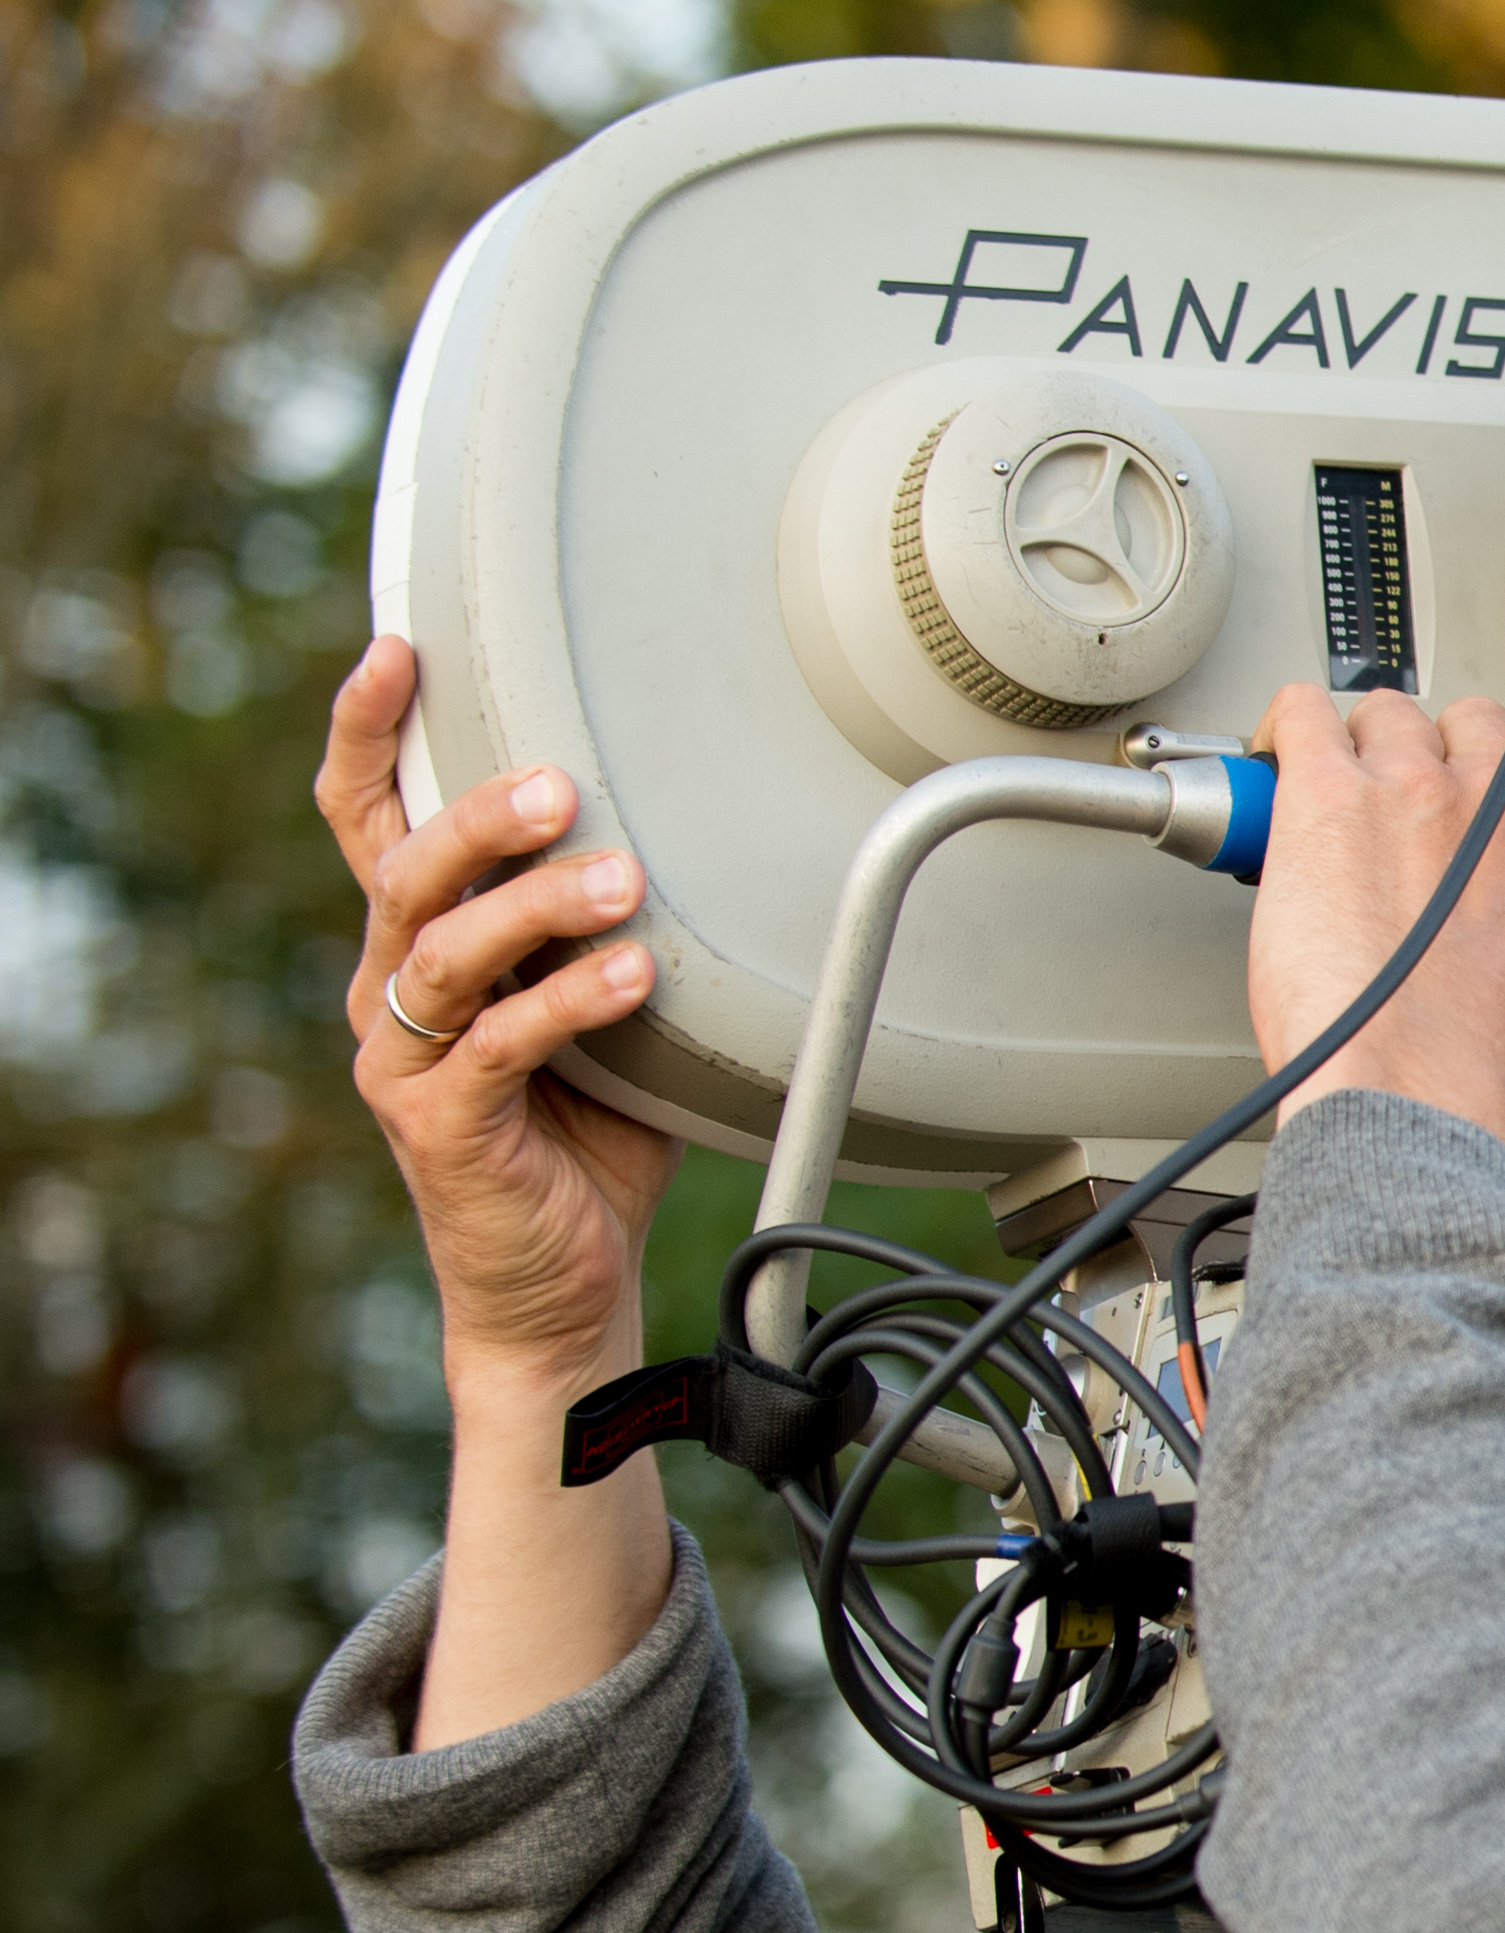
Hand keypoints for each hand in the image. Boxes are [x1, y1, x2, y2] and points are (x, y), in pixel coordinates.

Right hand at [317, 636, 676, 1409]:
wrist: (560, 1283)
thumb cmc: (590, 1133)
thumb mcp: (605, 1009)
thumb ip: (614, 925)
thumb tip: (709, 828)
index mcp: (420, 945)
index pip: (367, 818)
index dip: (367, 732)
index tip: (399, 649)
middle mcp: (390, 990)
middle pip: (403, 872)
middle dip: (474, 818)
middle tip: (556, 784)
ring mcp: (404, 1060)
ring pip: (444, 955)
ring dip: (532, 907)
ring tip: (616, 879)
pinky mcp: (441, 1127)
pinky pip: (500, 1050)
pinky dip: (569, 1006)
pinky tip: (633, 975)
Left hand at [1245, 687, 1504, 1156]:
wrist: (1409, 1084)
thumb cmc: (1477, 1055)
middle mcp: (1495, 803)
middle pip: (1478, 721)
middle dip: (1445, 756)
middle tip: (1413, 811)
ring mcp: (1413, 788)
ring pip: (1390, 712)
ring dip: (1364, 746)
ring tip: (1339, 798)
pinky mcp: (1328, 794)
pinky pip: (1302, 715)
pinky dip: (1285, 728)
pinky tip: (1277, 763)